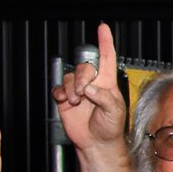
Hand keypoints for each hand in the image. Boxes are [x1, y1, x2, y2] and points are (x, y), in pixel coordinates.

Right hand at [52, 23, 125, 149]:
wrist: (97, 143)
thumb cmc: (110, 128)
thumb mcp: (114, 112)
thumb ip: (104, 98)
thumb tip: (89, 88)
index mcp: (107, 84)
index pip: (107, 58)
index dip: (105, 42)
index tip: (103, 28)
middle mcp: (92, 84)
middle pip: (84, 67)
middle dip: (81, 78)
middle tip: (83, 94)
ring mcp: (78, 91)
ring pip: (70, 77)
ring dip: (71, 88)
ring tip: (75, 102)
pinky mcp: (66, 99)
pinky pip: (59, 88)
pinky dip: (60, 93)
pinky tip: (65, 101)